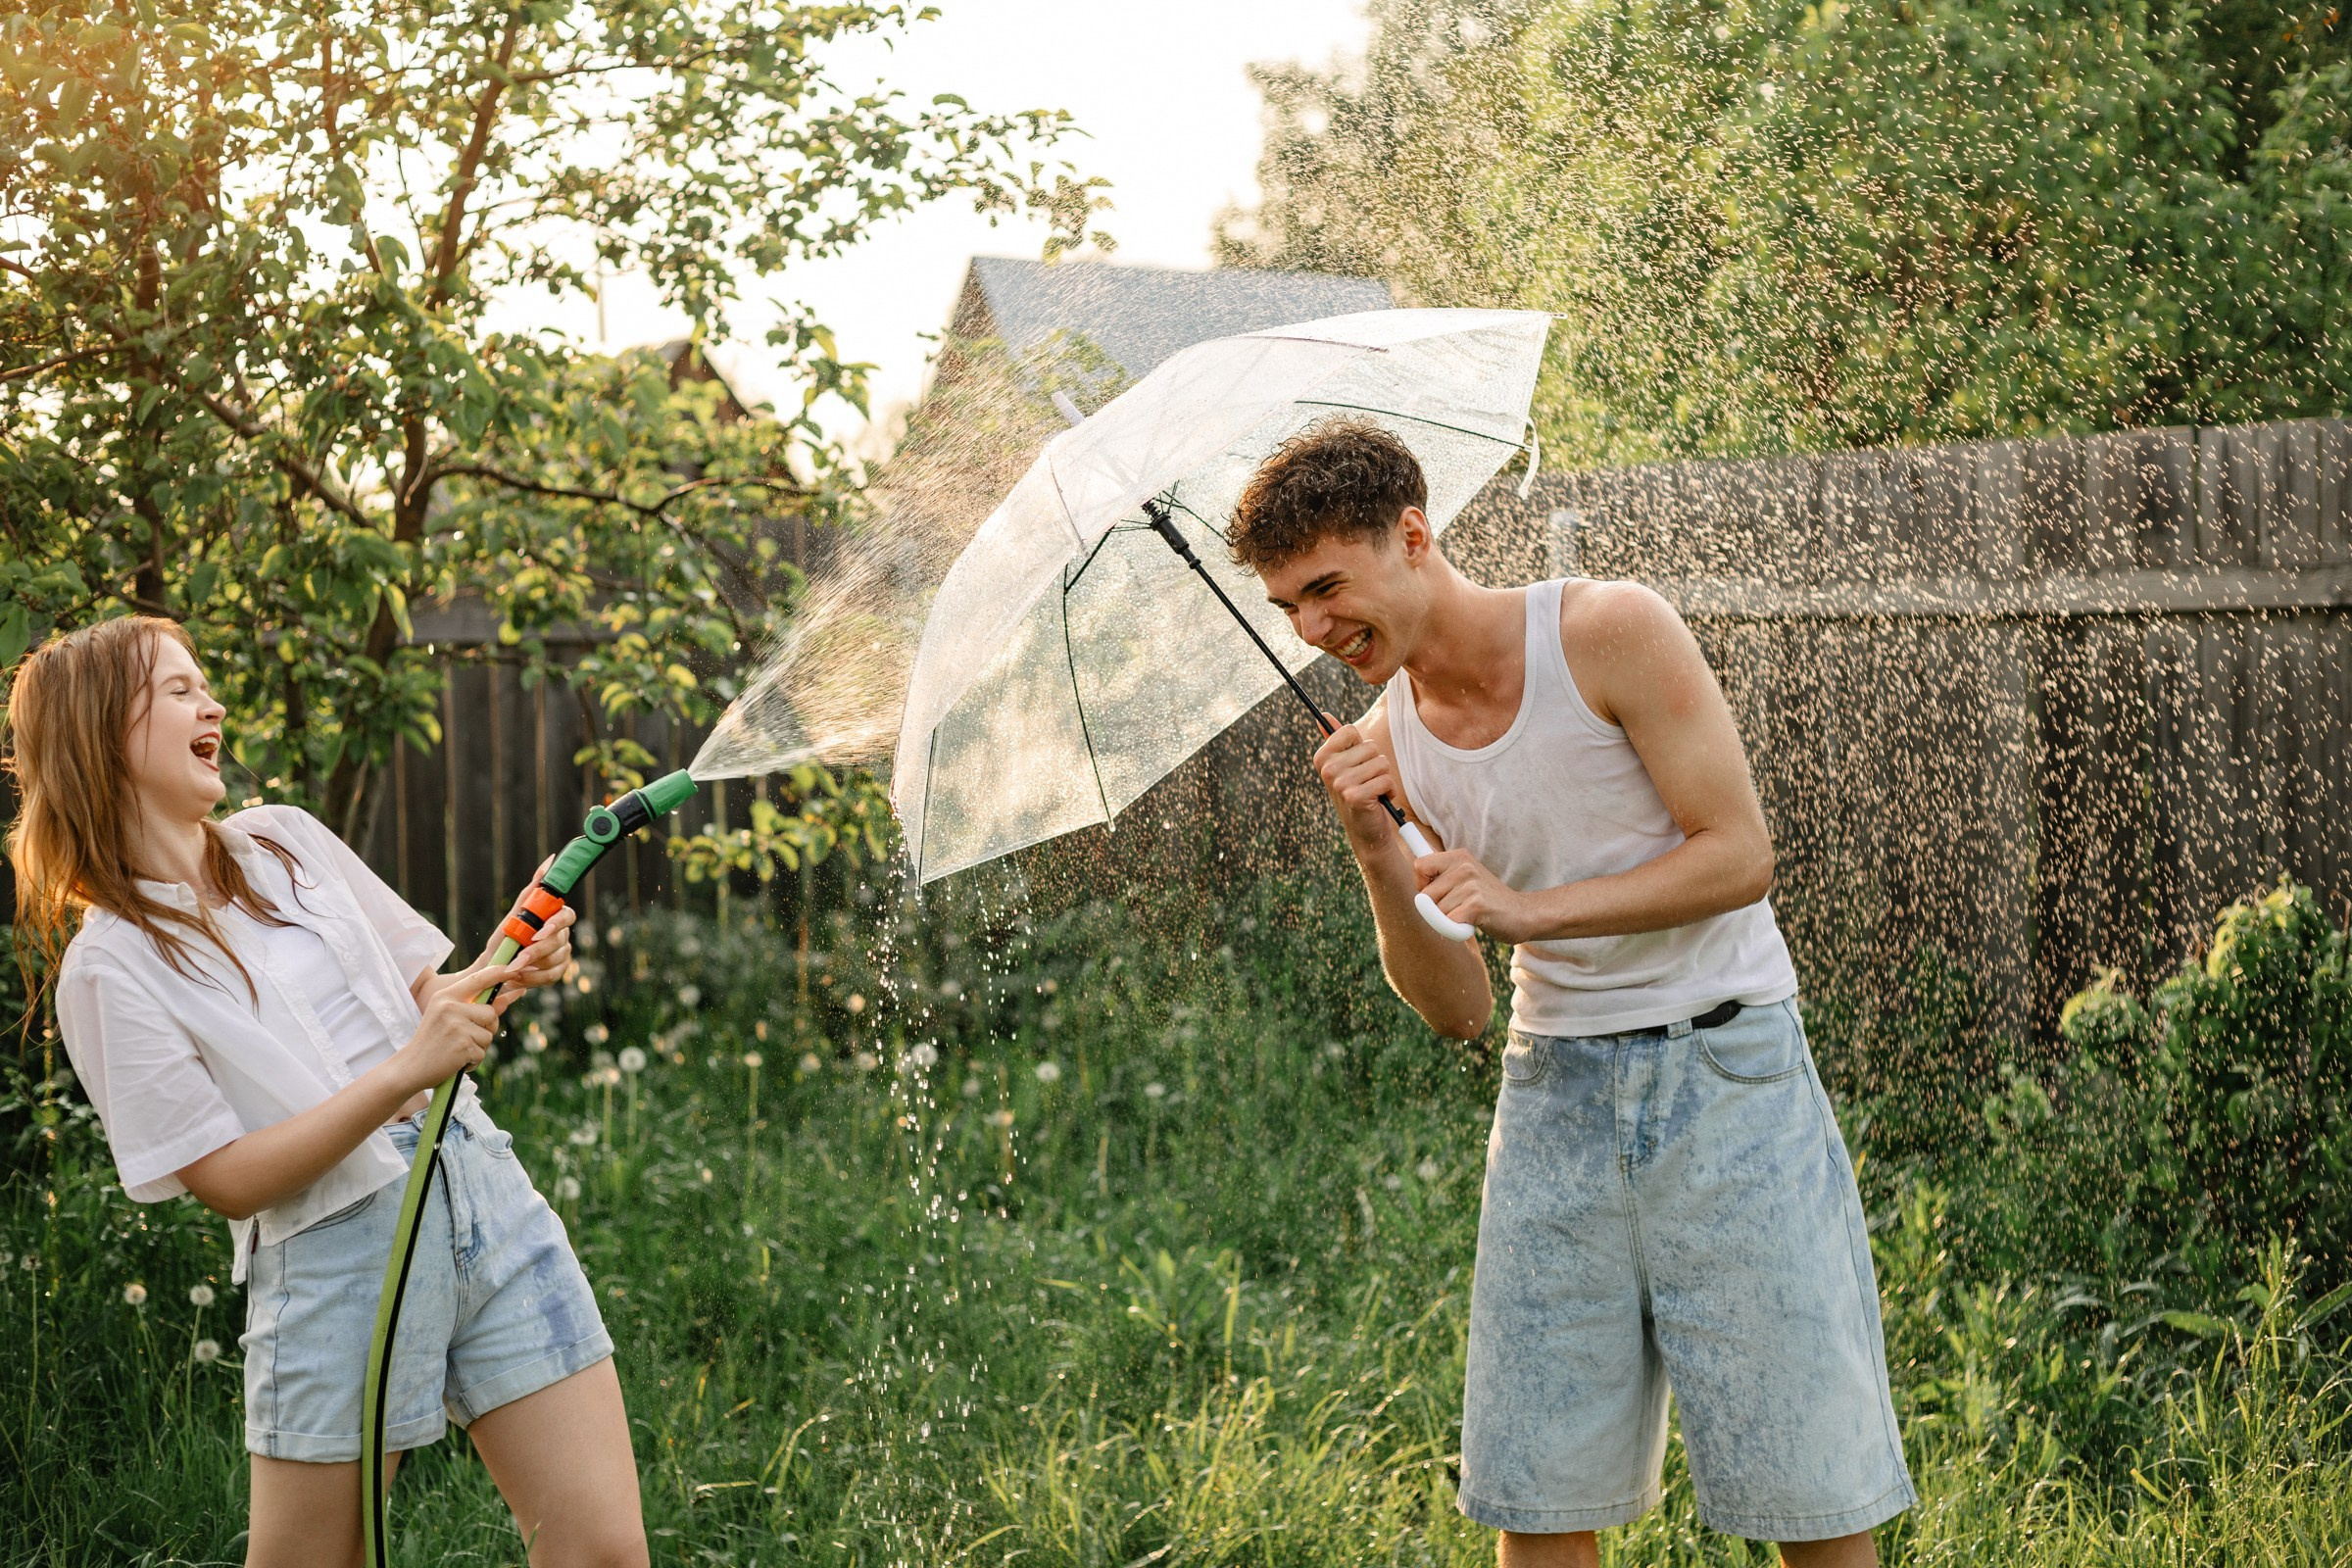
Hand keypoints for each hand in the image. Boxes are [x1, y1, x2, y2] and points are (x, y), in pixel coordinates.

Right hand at [393, 955, 524, 1093]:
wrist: (411, 1066)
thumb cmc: (432, 1040)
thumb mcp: (446, 1016)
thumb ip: (473, 1007)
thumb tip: (505, 1000)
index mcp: (445, 997)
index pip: (477, 979)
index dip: (498, 972)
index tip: (512, 969)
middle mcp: (450, 1007)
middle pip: (490, 1013)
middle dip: (486, 1028)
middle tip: (465, 1037)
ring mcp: (457, 1026)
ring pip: (489, 1035)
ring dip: (478, 1047)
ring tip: (457, 1049)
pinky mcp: (463, 1046)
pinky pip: (482, 1053)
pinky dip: (473, 1060)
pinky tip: (457, 1060)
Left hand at [476, 858, 575, 1004]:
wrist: (493, 970)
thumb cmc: (503, 941)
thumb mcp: (512, 916)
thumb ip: (531, 892)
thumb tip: (549, 861)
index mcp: (554, 918)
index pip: (567, 916)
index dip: (556, 924)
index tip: (539, 932)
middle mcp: (562, 936)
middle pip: (559, 941)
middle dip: (536, 952)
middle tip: (516, 959)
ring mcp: (562, 955)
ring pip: (556, 960)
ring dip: (531, 967)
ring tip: (511, 969)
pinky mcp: (558, 973)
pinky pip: (552, 977)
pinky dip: (532, 979)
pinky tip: (517, 978)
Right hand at [1312, 720, 1401, 841]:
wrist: (1366, 829)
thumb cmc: (1358, 792)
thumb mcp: (1345, 765)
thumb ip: (1336, 740)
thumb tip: (1324, 716)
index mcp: (1322, 757)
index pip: (1351, 731)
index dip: (1361, 746)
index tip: (1356, 763)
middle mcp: (1328, 769)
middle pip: (1371, 747)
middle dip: (1376, 764)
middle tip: (1367, 781)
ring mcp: (1340, 783)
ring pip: (1381, 763)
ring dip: (1384, 778)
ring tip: (1374, 791)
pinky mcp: (1355, 796)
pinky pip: (1386, 780)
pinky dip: (1389, 790)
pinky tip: (1379, 800)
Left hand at [1414, 848, 1540, 942]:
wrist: (1522, 913)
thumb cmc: (1488, 899)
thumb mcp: (1466, 878)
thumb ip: (1442, 874)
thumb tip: (1414, 872)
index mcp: (1459, 857)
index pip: (1419, 865)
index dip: (1421, 884)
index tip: (1435, 892)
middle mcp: (1464, 867)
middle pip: (1425, 895)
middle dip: (1436, 908)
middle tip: (1458, 908)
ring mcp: (1471, 886)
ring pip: (1436, 912)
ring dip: (1449, 920)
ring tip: (1469, 914)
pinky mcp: (1476, 906)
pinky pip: (1447, 923)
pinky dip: (1455, 930)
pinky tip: (1472, 924)